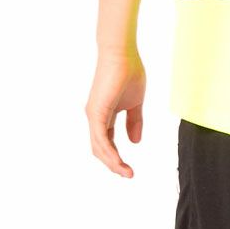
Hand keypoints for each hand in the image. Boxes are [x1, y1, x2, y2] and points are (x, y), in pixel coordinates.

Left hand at [85, 51, 146, 177]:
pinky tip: (118, 161)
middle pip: (101, 149)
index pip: (107, 142)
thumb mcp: (135, 102)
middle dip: (114, 164)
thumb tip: (135, 142)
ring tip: (126, 173)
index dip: (117, 156)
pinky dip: (109, 152)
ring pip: (99, 147)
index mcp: (104, 115)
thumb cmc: (129, 72)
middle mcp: (95, 117)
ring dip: (112, 163)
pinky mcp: (96, 112)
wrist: (123, 54)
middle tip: (128, 174)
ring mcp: (94, 115)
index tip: (130, 169)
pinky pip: (100, 139)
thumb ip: (135, 121)